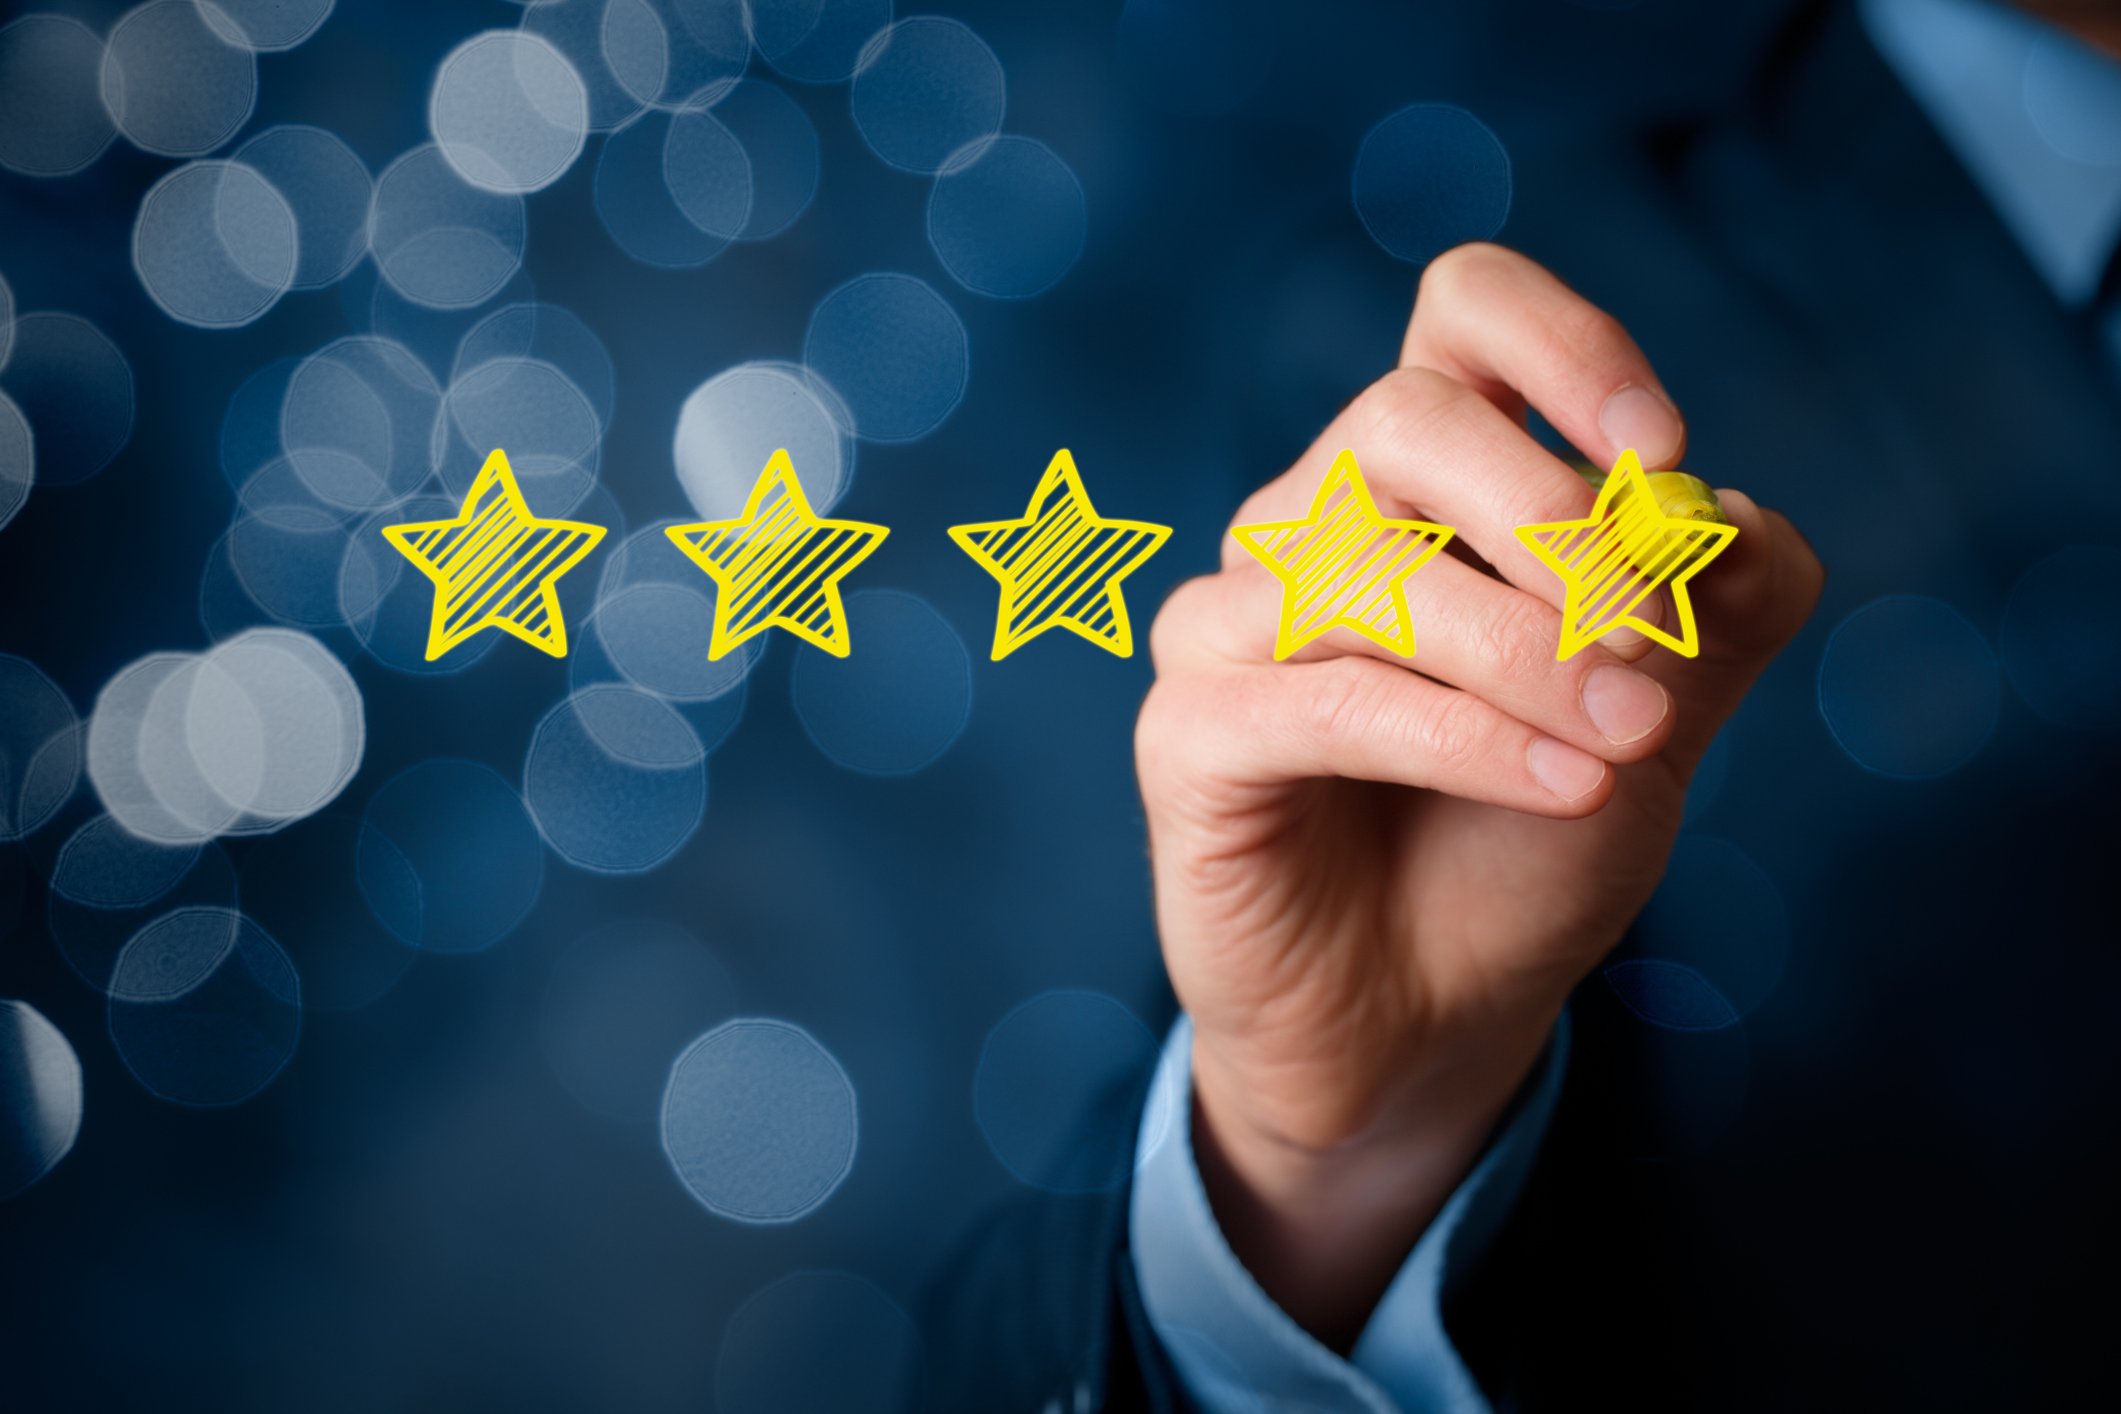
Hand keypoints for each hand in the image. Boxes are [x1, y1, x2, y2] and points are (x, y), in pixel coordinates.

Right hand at [1134, 243, 1823, 1344]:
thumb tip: (1730, 515)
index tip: (1658, 451)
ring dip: (1524, 647)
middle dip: (1550, 513)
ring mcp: (1231, 621)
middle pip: (1405, 416)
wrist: (1431, 1018)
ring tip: (1632, 732)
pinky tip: (1566, 785)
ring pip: (1364, 564)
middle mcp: (1309, 521)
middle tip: (1649, 632)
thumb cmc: (1525, 845)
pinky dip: (1461, 735)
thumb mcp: (1659, 717)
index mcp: (1420, 482)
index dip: (1563, 344)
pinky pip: (1321, 698)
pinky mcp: (1190, 733)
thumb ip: (1716, 613)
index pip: (1459, 312)